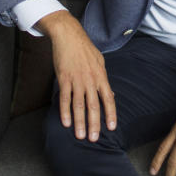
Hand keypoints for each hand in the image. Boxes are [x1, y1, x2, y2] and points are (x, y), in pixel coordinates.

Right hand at [37, 10, 116, 141]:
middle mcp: (90, 80)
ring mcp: (77, 80)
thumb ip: (103, 79)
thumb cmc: (85, 49)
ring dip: (80, 122)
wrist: (69, 35)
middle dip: (94, 124)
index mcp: (101, 76)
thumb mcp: (99, 62)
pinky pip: (65, 98)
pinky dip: (65, 112)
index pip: (108, 99)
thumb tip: (110, 94)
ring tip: (80, 136)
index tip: (112, 127)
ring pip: (79, 105)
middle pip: (94, 106)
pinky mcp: (64, 79)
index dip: (111, 114)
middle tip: (94, 139)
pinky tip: (66, 123)